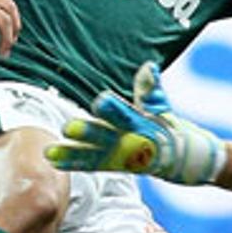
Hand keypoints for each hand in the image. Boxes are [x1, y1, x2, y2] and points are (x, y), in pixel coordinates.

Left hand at [46, 62, 226, 184]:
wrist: (182, 161)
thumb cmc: (167, 127)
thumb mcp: (163, 108)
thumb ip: (152, 90)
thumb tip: (149, 66)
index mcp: (144, 128)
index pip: (127, 117)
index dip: (114, 110)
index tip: (101, 100)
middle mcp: (130, 145)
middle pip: (107, 138)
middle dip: (88, 133)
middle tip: (67, 127)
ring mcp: (121, 158)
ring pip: (94, 155)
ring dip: (72, 154)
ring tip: (50, 151)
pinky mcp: (113, 165)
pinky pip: (91, 164)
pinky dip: (73, 161)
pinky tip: (52, 158)